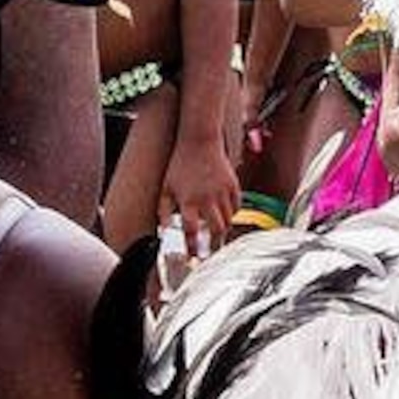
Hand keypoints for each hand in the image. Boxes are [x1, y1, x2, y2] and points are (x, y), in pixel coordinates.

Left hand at [160, 130, 239, 260]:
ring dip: (223, 229)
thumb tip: (162, 230)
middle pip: (217, 229)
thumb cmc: (180, 165)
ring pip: (229, 219)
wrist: (199, 141)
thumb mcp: (165, 188)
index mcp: (188, 201)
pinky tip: (226, 215)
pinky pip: (237, 206)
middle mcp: (207, 198)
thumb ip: (162, 211)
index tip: (193, 257)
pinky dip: (233, 213)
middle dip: (215, 244)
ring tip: (219, 235)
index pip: (191, 230)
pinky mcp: (233, 184)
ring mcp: (222, 191)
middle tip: (212, 252)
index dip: (192, 247)